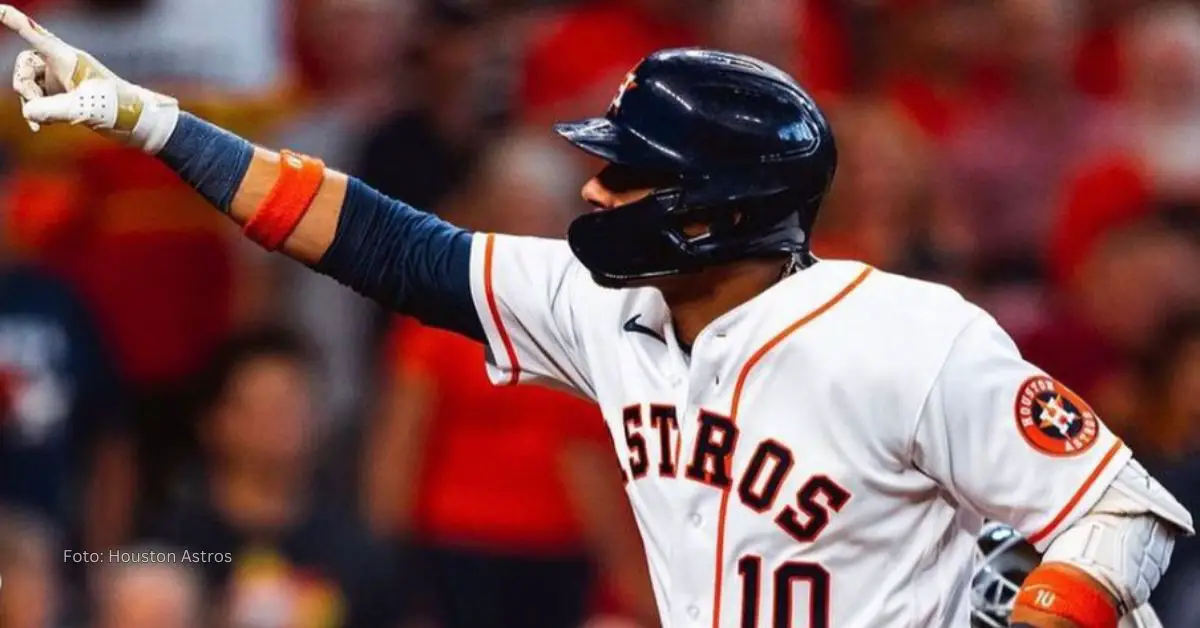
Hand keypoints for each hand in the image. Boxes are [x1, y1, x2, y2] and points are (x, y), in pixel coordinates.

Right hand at [0, 4, 177, 152]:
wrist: (137, 124)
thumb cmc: (117, 109)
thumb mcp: (82, 109)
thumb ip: (50, 109)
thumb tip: (27, 111)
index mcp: (69, 58)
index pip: (37, 35)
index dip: (16, 22)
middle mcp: (63, 65)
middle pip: (25, 64)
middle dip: (22, 84)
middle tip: (32, 102)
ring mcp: (62, 81)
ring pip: (30, 84)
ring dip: (30, 102)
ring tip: (41, 122)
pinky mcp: (64, 96)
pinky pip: (38, 100)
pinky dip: (35, 112)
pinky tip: (38, 126)